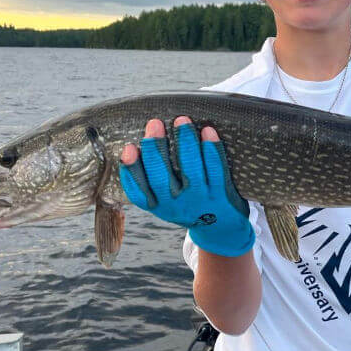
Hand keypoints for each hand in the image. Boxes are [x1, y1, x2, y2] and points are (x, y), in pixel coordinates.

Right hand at [119, 116, 254, 256]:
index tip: (128, 148)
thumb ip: (153, 181)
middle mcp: (176, 205)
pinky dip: (211, 149)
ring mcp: (199, 200)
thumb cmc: (189, 205)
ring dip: (185, 142)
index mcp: (158, 205)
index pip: (138, 191)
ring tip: (182, 120)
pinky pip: (215, 170)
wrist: (221, 229)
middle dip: (156, 147)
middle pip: (160, 177)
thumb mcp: (167, 202)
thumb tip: (138, 141)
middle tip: (154, 123)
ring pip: (190, 170)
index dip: (131, 170)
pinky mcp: (221, 195)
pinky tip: (208, 131)